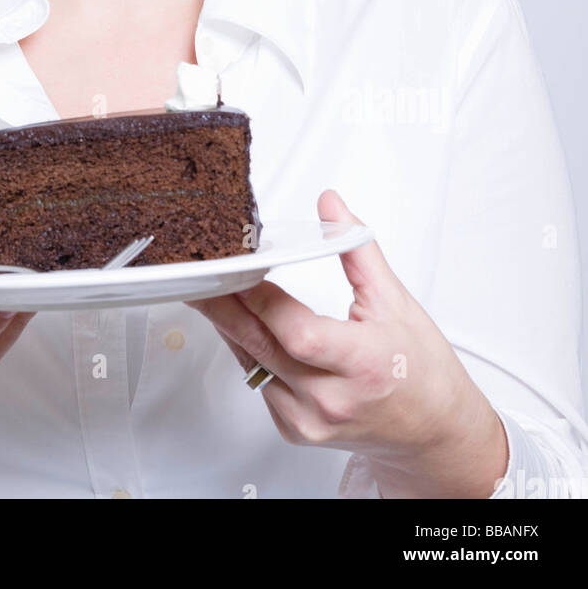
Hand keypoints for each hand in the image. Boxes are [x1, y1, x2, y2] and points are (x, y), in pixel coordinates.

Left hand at [186, 190, 507, 497]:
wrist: (434, 430)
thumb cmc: (420, 368)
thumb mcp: (395, 300)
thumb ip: (357, 248)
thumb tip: (332, 205)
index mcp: (362, 364)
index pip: (298, 333)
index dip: (263, 300)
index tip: (241, 268)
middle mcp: (332, 400)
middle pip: (262, 346)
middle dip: (225, 305)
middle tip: (201, 273)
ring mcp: (311, 421)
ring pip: (253, 364)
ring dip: (231, 326)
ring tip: (212, 291)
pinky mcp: (297, 431)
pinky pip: (259, 383)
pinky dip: (249, 351)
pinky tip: (244, 326)